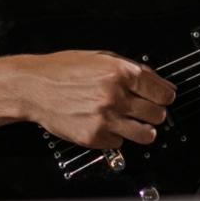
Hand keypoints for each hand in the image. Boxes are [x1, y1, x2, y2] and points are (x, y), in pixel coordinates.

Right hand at [13, 51, 173, 151]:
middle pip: (158, 114)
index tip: (165, 98)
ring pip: (146, 134)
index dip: (166, 96)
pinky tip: (104, 124)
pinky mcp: (94, 137)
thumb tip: (158, 83)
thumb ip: (130, 69)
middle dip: (154, 112)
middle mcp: (115, 96)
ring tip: (132, 123)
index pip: (162, 92)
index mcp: (119, 72)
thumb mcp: (99, 58)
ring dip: (143, 129)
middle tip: (145, 110)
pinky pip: (119, 142)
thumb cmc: (62, 70)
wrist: (33, 87)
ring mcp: (105, 118)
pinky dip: (115, 136)